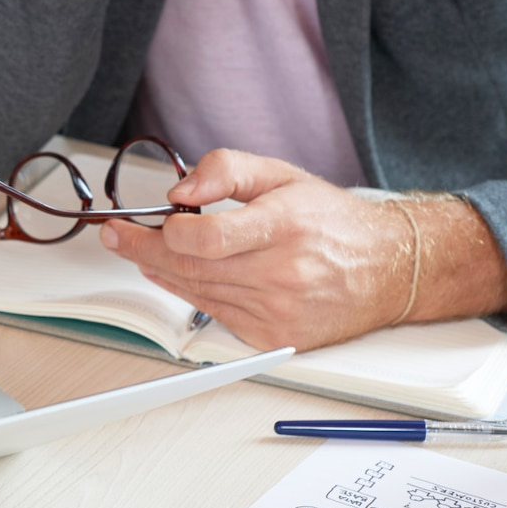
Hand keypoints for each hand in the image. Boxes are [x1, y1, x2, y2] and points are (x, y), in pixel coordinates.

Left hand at [99, 149, 506, 350]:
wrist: (391, 269)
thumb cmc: (333, 221)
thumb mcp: (282, 175)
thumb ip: (225, 171)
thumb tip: (179, 192)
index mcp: (283, 227)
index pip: (203, 239)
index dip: (158, 233)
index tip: (133, 222)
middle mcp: (282, 273)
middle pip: (188, 268)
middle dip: (141, 251)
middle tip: (115, 236)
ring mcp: (279, 310)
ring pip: (196, 292)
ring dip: (159, 271)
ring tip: (142, 251)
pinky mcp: (276, 336)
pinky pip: (215, 315)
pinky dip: (189, 294)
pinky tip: (177, 276)